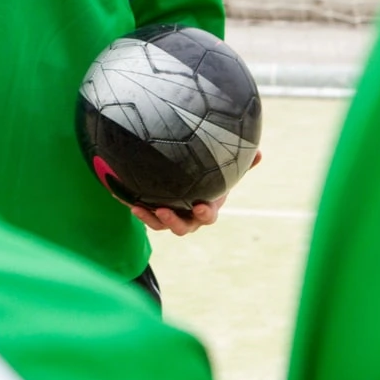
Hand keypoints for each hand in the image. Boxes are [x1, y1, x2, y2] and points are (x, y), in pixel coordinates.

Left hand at [127, 151, 260, 236]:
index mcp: (206, 209)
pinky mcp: (153, 213)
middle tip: (163, 210)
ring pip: (160, 225)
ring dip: (150, 219)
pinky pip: (143, 213)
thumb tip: (259, 152)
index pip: (208, 216)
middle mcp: (188, 218)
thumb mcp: (224, 171)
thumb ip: (240, 164)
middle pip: (182, 227)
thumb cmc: (209, 179)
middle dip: (173, 221)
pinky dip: (134, 207)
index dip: (204, 213)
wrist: (186, 185)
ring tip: (139, 208)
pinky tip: (120, 195)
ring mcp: (170, 217)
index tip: (200, 206)